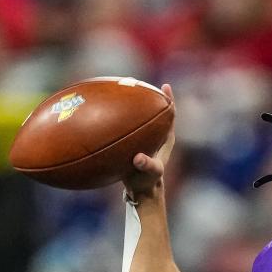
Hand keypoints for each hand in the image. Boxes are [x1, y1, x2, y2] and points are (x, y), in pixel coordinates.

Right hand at [124, 83, 174, 197]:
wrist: (140, 190)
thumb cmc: (147, 180)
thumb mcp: (149, 173)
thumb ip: (146, 166)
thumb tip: (139, 158)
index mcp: (165, 137)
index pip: (170, 113)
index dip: (168, 100)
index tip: (164, 86)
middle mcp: (156, 133)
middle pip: (154, 109)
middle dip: (147, 95)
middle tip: (135, 82)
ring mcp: (144, 136)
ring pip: (139, 115)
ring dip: (131, 104)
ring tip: (118, 89)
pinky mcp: (132, 141)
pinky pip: (125, 124)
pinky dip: (117, 116)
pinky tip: (101, 110)